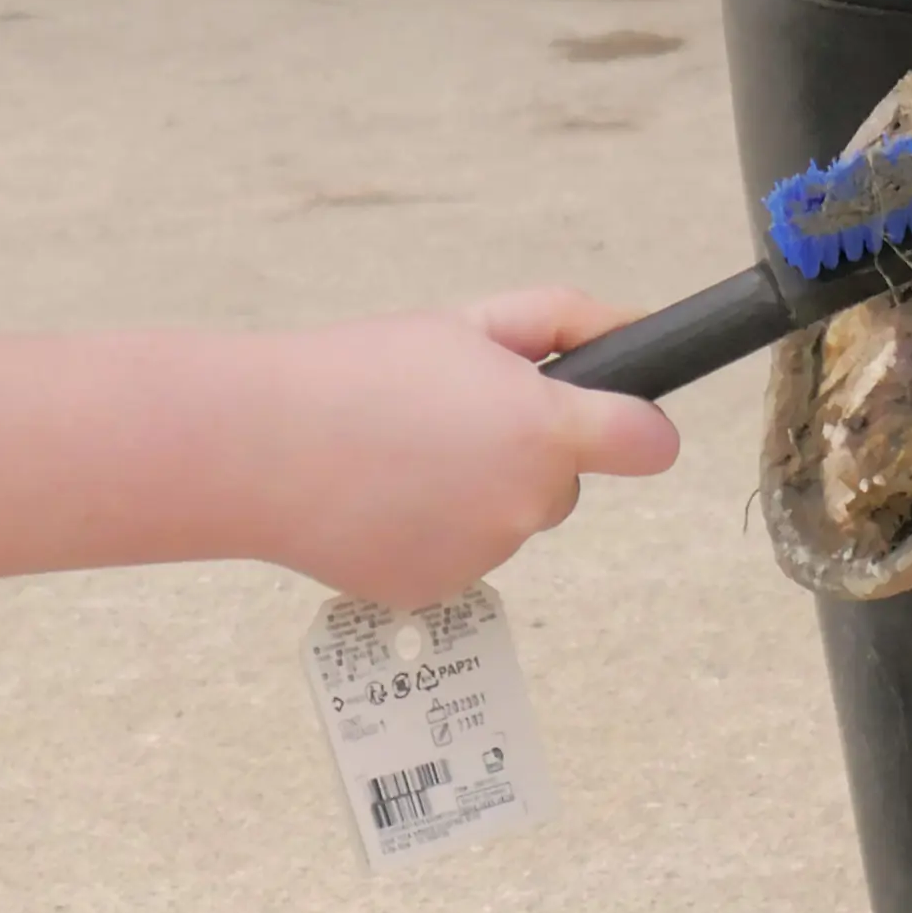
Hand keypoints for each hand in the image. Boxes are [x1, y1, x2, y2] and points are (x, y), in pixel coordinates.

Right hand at [252, 290, 681, 609]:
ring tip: (401, 456)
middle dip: (526, 455)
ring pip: (506, 520)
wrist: (262, 447)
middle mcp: (527, 504)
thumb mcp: (467, 322)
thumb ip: (563, 322)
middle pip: (562, 484)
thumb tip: (634, 328)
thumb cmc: (360, 372)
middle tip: (450, 419)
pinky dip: (431, 533)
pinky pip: (457, 557)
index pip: (649, 445)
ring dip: (474, 494)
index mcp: (544, 431)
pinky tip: (382, 499)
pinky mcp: (437, 590)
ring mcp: (484, 555)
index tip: (618, 424)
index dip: (638, 429)